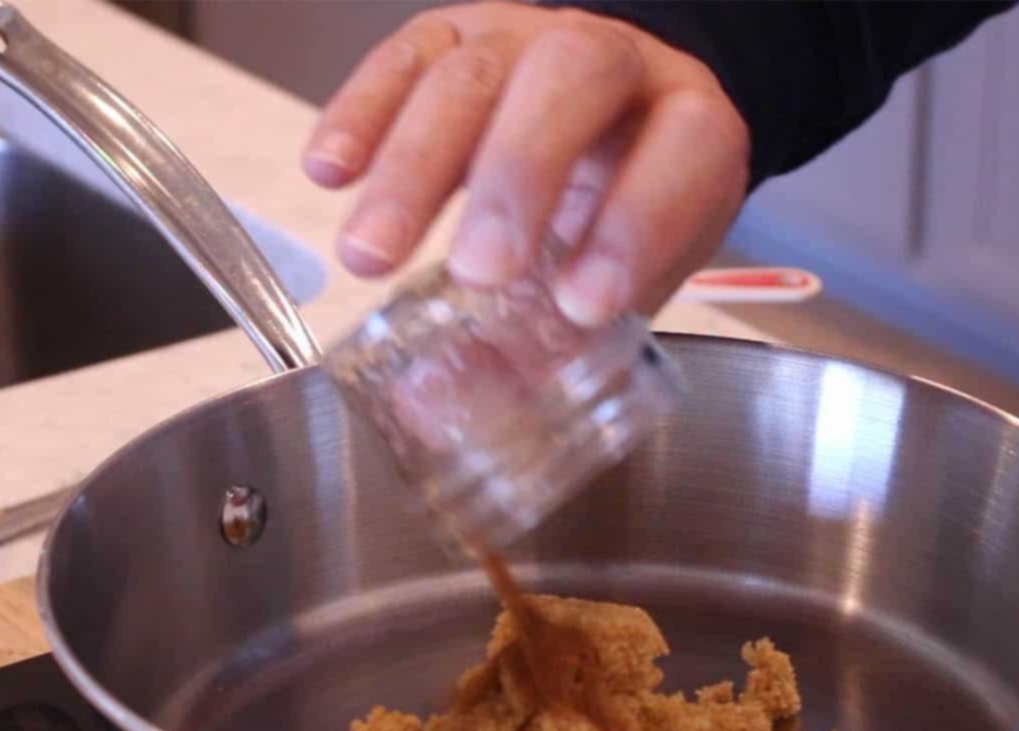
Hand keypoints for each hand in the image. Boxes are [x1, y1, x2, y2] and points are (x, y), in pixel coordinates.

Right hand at [303, 2, 750, 326]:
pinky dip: (359, 114)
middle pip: (567, 79)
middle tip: (477, 271)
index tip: (583, 304)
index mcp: (690, 124)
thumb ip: (560, 340)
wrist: (612, 125)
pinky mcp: (452, 35)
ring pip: (470, 74)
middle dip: (518, 176)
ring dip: (414, 167)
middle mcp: (612, 63)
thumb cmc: (626, 206)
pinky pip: (401, 57)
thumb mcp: (623, 278)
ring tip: (370, 256)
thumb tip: (461, 405)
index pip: (678, 152)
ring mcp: (524, 41)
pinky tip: (329, 174)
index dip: (636, 223)